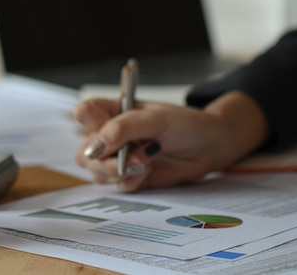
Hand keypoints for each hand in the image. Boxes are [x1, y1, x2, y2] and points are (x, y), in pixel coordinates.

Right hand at [75, 92, 267, 191]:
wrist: (211, 147)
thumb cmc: (185, 123)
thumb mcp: (155, 118)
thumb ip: (123, 128)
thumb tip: (96, 146)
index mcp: (113, 111)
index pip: (85, 112)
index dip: (87, 121)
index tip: (102, 125)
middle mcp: (112, 135)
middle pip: (85, 151)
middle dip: (102, 160)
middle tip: (124, 162)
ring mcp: (120, 158)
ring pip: (97, 172)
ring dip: (119, 171)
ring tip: (146, 164)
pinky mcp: (132, 177)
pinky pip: (118, 185)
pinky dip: (131, 182)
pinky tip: (149, 172)